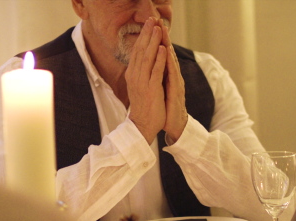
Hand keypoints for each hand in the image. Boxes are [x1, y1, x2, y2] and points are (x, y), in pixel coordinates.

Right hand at [125, 17, 166, 143]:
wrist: (142, 125)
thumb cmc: (143, 106)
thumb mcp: (139, 86)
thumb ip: (141, 72)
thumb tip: (144, 59)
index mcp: (132, 74)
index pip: (137, 51)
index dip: (143, 36)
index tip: (148, 24)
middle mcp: (134, 76)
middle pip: (141, 51)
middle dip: (147, 34)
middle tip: (152, 20)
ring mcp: (142, 82)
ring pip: (147, 58)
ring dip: (153, 42)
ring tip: (158, 29)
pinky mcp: (151, 89)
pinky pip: (155, 71)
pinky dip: (159, 59)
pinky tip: (163, 48)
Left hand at [160, 21, 187, 142]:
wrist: (174, 125)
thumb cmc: (166, 107)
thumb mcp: (159, 89)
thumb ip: (158, 76)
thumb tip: (152, 67)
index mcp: (166, 76)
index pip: (162, 56)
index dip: (157, 42)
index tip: (152, 27)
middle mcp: (172, 77)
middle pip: (167, 54)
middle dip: (163, 38)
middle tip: (158, 22)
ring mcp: (175, 83)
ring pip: (171, 61)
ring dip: (167, 45)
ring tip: (163, 32)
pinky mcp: (176, 91)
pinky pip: (173, 75)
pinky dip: (170, 64)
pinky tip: (167, 54)